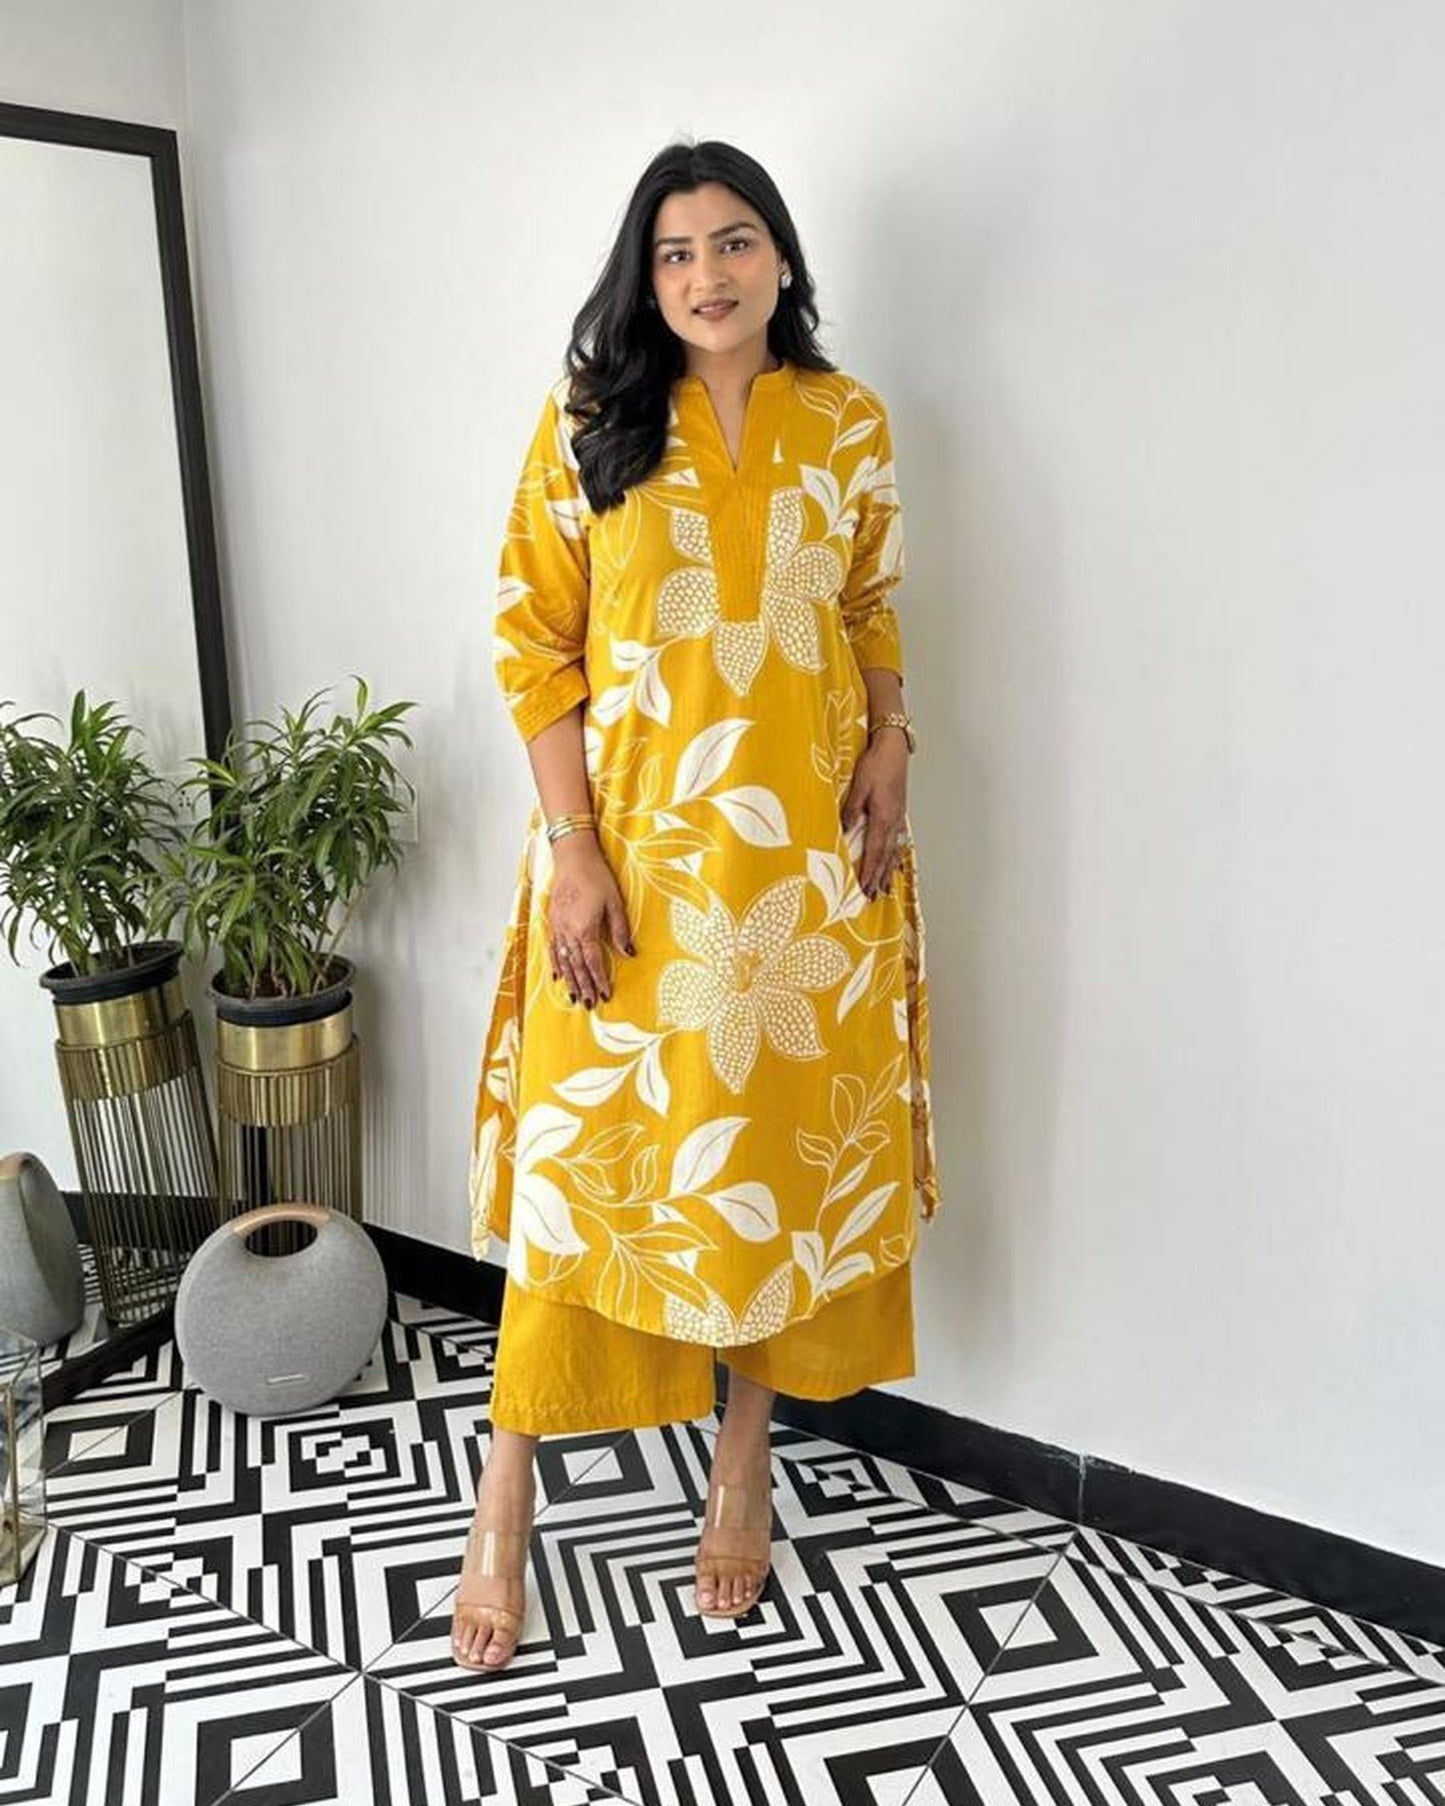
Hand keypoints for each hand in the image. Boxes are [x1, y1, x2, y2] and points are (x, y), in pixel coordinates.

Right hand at [548, 834, 633, 1007]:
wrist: (573, 858)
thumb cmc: (596, 877)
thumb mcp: (614, 903)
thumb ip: (620, 931)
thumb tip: (629, 954)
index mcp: (585, 929)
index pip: (593, 962)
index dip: (599, 980)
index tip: (605, 995)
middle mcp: (568, 932)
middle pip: (576, 966)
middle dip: (583, 986)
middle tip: (589, 1005)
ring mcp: (558, 927)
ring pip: (563, 961)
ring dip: (569, 980)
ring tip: (574, 997)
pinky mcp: (553, 921)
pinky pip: (553, 949)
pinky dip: (555, 964)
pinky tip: (557, 975)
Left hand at [840, 729, 909, 898]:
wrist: (893, 748)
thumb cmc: (876, 764)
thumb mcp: (858, 786)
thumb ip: (851, 810)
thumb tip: (844, 831)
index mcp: (882, 817)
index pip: (874, 852)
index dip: (868, 872)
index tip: (863, 889)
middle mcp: (894, 822)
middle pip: (885, 856)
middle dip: (878, 878)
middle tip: (873, 897)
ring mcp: (898, 818)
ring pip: (894, 851)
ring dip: (888, 871)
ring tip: (885, 889)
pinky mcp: (899, 812)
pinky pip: (899, 841)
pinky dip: (897, 856)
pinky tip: (896, 862)